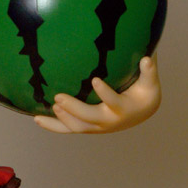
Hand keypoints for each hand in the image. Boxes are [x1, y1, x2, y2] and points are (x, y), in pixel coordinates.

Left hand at [33, 56, 160, 133]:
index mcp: (123, 108)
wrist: (141, 113)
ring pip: (77, 127)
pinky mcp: (87, 127)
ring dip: (63, 118)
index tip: (96, 80)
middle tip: (58, 97)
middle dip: (74, 108)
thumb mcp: (150, 83)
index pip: (114, 102)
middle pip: (89, 118)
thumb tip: (148, 58)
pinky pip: (68, 129)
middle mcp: (109, 121)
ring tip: (52, 105)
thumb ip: (149, 71)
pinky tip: (37, 119)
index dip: (105, 93)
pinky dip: (53, 125)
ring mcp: (96, 126)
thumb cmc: (144, 94)